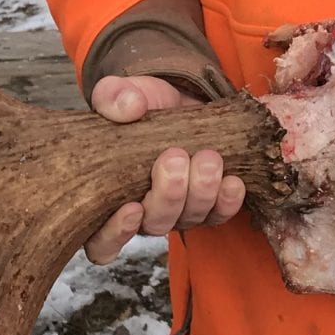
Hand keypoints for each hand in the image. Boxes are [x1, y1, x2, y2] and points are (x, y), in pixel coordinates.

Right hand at [84, 75, 246, 263]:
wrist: (175, 98)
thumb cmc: (138, 106)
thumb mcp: (118, 93)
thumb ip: (113, 97)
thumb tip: (130, 107)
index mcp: (107, 197)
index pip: (101, 240)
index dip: (115, 233)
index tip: (131, 207)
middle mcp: (142, 212)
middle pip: (154, 225)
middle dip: (169, 195)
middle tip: (175, 158)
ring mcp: (178, 210)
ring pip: (189, 219)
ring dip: (201, 192)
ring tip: (207, 158)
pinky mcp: (209, 203)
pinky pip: (219, 214)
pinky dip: (227, 201)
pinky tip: (232, 180)